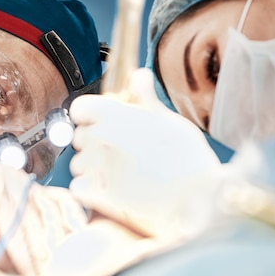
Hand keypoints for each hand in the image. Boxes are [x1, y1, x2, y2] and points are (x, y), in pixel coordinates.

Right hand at [0, 160, 87, 275]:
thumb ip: (27, 250)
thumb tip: (64, 269)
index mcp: (23, 191)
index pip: (63, 206)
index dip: (75, 233)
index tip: (82, 263)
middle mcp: (17, 179)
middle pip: (55, 212)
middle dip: (62, 248)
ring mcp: (4, 176)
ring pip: (37, 218)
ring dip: (44, 253)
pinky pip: (16, 219)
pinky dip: (22, 248)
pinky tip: (27, 270)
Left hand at [69, 68, 219, 237]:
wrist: (196, 200)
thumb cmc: (187, 159)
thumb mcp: (169, 120)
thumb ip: (145, 99)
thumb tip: (139, 75)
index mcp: (115, 115)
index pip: (80, 108)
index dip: (90, 116)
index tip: (104, 124)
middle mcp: (100, 138)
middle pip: (80, 137)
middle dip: (94, 144)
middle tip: (123, 154)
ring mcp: (96, 166)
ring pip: (78, 164)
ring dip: (92, 168)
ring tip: (121, 175)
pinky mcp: (96, 194)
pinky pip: (78, 187)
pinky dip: (90, 190)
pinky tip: (113, 191)